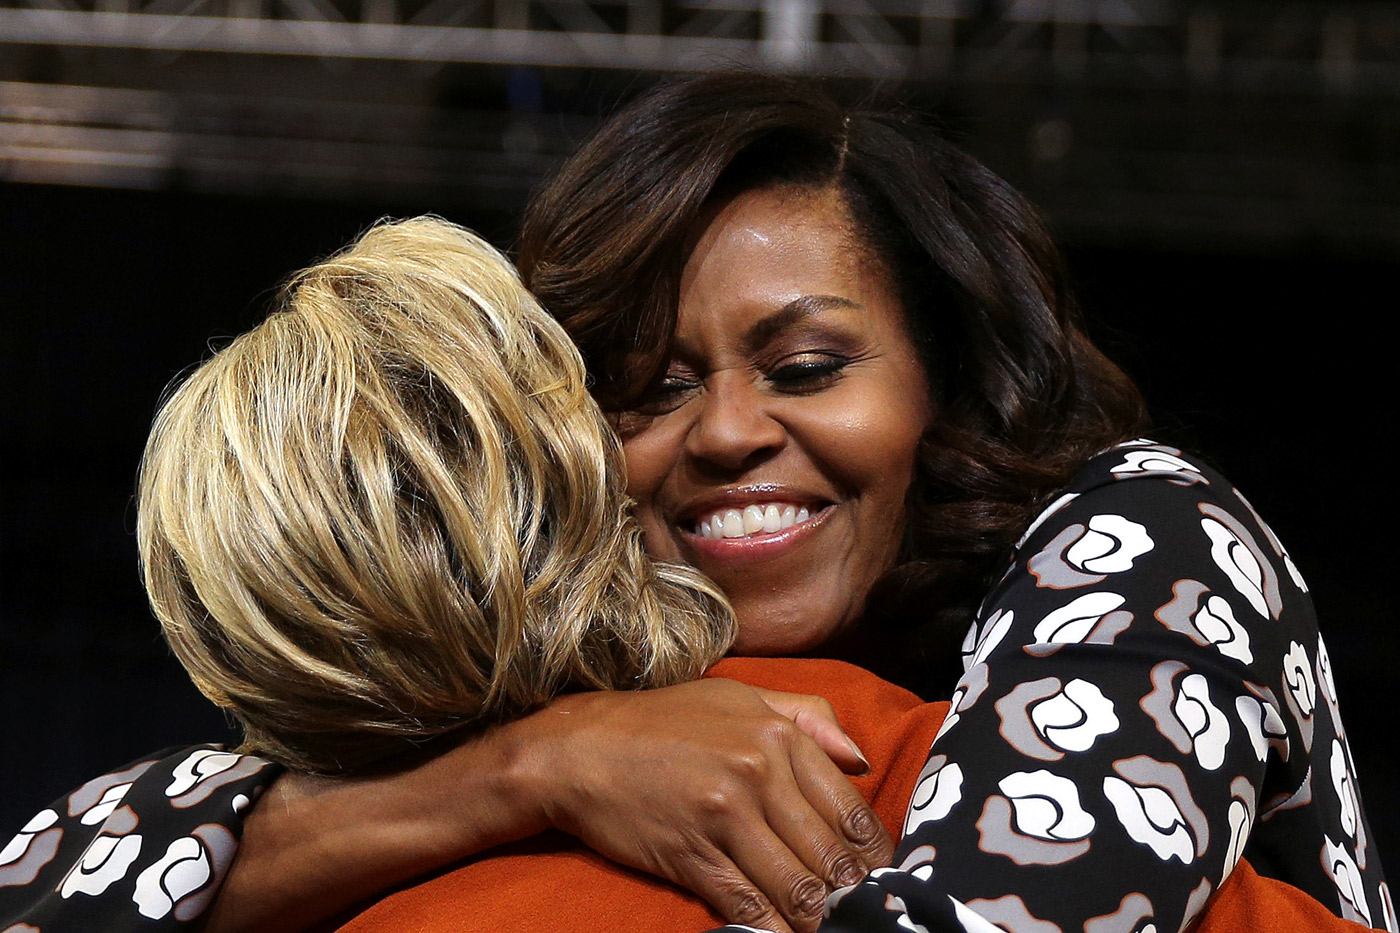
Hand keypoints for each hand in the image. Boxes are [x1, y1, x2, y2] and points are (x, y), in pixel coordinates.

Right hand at [514, 678, 893, 932]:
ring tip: (837, 929)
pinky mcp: (692, 854)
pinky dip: (773, 927)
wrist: (579, 747)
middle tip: (872, 913)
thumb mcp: (738, 696)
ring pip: (796, 886)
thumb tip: (862, 759)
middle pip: (831, 854)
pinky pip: (747, 903)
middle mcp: (758, 774)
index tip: (884, 876)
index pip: (851, 808)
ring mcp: (724, 817)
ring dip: (821, 916)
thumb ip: (808, 718)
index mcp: (777, 736)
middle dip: (855, 893)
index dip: (876, 853)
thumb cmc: (662, 722)